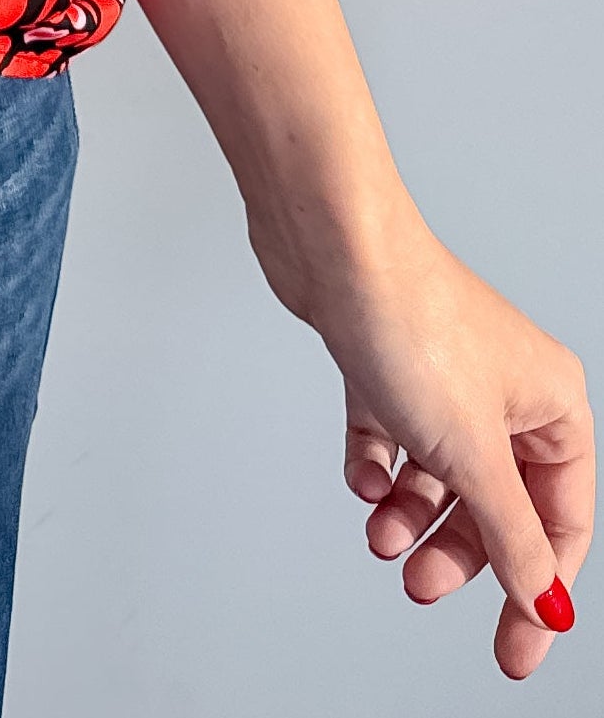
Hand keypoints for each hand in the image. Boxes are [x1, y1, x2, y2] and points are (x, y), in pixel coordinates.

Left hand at [322, 222, 588, 675]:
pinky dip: (375, 466)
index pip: (561, 521)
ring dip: (410, 514)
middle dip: (459, 550)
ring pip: (439, 471)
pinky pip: (390, 435)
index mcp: (551, 403)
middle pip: (496, 501)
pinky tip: (361, 477)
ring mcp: (442, 371)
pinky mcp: (385, 359)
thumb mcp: (474, 456)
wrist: (331, 243)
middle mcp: (504, 386)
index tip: (511, 650)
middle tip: (419, 585)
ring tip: (380, 535)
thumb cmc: (411, 321)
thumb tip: (545, 605)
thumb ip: (513, 538)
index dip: (536, 589)